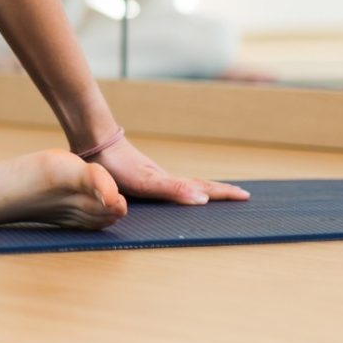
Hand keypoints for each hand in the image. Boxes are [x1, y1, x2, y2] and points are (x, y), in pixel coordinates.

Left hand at [91, 135, 249, 205]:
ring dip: (202, 190)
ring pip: (184, 185)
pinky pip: (168, 186)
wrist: (96, 143)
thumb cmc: (118, 166)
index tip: (247, 195)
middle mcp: (165, 180)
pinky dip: (180, 190)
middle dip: (220, 192)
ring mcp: (153, 177)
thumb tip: (204, 199)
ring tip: (213, 195)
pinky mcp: (139, 176)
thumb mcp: (147, 182)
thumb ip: (173, 190)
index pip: (204, 189)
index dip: (224, 194)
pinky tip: (173, 192)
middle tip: (240, 195)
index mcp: (171, 183)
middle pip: (199, 186)